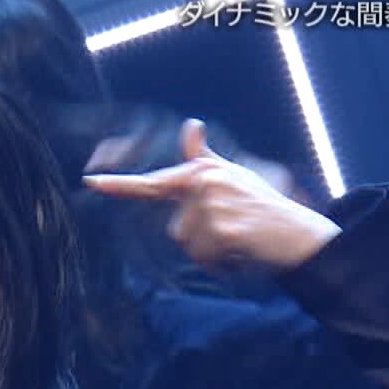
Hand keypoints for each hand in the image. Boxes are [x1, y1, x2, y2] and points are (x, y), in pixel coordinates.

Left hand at [84, 119, 340, 269]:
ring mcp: (212, 208)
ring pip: (189, 247)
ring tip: (239, 240)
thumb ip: (202, 159)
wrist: (298, 232)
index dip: (119, 184)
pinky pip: (205, 259)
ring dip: (210, 253)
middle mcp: (203, 185)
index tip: (90, 180)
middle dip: (199, 239)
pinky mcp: (222, 230)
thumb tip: (190, 125)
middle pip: (175, 230)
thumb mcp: (232, 175)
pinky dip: (221, 264)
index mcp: (201, 173)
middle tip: (233, 229)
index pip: (153, 182)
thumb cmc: (263, 205)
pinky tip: (242, 251)